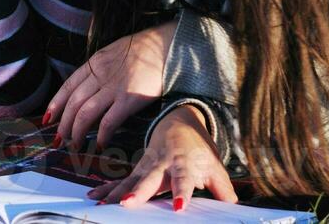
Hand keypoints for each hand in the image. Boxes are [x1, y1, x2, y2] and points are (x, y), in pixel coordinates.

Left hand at [46, 18, 175, 152]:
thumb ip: (100, 68)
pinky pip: (109, 121)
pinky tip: (99, 143)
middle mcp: (100, 75)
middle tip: (59, 139)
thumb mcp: (114, 52)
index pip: (68, 86)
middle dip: (63, 123)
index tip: (48, 118)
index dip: (56, 104)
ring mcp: (113, 87)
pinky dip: (101, 134)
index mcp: (95, 63)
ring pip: (85, 113)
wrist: (166, 45)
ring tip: (75, 144)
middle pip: (73, 102)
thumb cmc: (144, 50)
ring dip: (77, 131)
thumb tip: (89, 86)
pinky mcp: (129, 99)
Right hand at [88, 105, 236, 210]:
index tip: (178, 207)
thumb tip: (234, 206)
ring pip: (130, 180)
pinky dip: (107, 188)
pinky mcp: (137, 169)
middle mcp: (162, 165)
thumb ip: (223, 187)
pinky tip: (94, 197)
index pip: (183, 181)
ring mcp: (147, 166)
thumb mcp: (214, 165)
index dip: (181, 193)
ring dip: (116, 192)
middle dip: (139, 191)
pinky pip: (120, 180)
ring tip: (103, 204)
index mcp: (184, 164)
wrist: (179, 121)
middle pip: (150, 179)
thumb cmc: (198, 149)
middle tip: (128, 203)